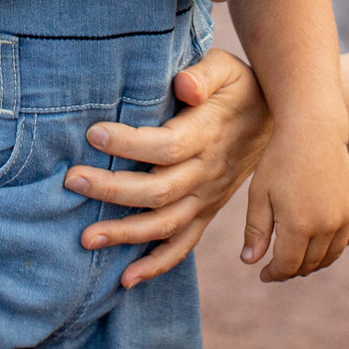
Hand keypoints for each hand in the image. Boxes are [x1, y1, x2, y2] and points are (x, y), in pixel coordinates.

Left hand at [65, 49, 272, 287]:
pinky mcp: (206, 212)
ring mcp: (206, 198)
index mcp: (207, 135)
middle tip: (71, 181)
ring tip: (86, 238)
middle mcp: (206, 172)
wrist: (276, 119)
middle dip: (112, 189)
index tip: (94, 133)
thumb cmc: (239, 87)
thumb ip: (204, 74)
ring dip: (126, 234)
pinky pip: (183, 245)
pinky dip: (157, 265)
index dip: (129, 143)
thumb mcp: (226, 68)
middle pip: (157, 190)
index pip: (165, 146)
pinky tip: (126, 279)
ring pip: (165, 224)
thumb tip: (183, 86)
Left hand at [239, 123, 348, 281]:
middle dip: (291, 270)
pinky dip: (332, 248)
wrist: (313, 130)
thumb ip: (256, 231)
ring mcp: (344, 217)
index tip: (263, 273)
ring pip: (330, 256)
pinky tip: (318, 244)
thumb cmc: (280, 160)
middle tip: (277, 267)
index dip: (274, 274)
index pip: (287, 266)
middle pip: (309, 264)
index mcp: (298, 225)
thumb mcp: (259, 194)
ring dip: (313, 263)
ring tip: (297, 259)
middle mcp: (326, 226)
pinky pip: (346, 240)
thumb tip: (250, 262)